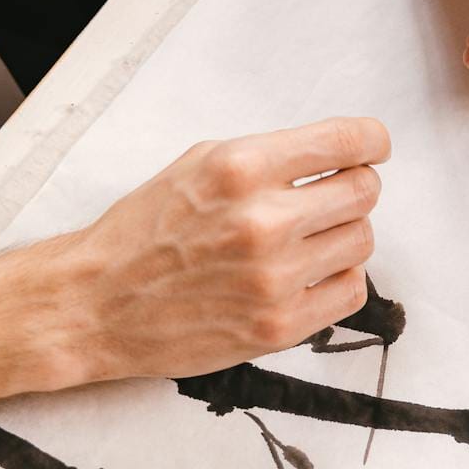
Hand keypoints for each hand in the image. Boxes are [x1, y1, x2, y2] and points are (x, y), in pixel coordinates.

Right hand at [68, 117, 390, 378]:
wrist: (97, 303)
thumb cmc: (146, 229)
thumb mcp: (199, 163)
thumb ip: (270, 157)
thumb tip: (340, 154)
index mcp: (242, 167)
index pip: (347, 142)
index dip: (371, 143)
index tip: (371, 149)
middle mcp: (263, 220)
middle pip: (363, 192)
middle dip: (355, 188)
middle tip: (331, 197)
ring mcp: (274, 278)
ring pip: (362, 241)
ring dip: (344, 235)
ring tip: (308, 239)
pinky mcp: (279, 326)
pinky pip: (352, 292)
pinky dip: (339, 278)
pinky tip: (309, 274)